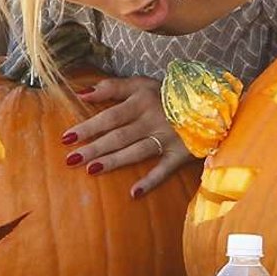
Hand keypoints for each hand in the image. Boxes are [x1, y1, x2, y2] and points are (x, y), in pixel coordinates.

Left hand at [61, 75, 193, 196]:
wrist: (210, 103)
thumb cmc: (168, 93)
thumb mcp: (142, 83)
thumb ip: (111, 87)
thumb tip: (81, 94)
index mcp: (141, 101)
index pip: (109, 116)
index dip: (88, 126)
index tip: (66, 138)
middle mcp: (152, 120)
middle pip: (118, 135)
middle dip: (94, 147)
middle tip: (72, 159)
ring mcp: (166, 138)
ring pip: (136, 151)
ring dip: (114, 161)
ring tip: (92, 170)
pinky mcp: (180, 153)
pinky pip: (164, 169)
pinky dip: (151, 181)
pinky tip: (134, 193)